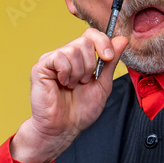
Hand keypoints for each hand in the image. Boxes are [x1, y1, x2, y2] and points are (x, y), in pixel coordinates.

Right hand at [11, 29, 128, 162]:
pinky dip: (66, 73)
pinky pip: (59, 57)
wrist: (65, 127)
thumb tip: (122, 39)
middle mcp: (65, 55)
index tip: (108, 58)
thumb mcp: (103, 83)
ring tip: (72, 85)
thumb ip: (111, 62)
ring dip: (78, 73)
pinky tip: (62, 84)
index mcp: (80, 57)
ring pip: (73, 50)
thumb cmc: (81, 110)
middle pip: (85, 41)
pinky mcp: (41, 67)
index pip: (91, 34)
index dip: (103, 42)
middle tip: (84, 81)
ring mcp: (52, 59)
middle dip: (90, 65)